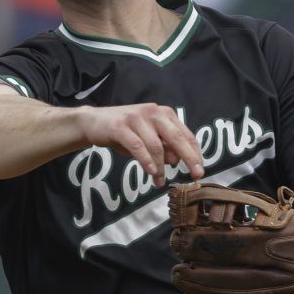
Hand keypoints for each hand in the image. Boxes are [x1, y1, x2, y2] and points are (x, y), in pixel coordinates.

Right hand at [76, 103, 204, 186]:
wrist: (93, 122)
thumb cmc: (125, 132)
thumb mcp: (148, 140)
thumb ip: (163, 148)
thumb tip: (176, 161)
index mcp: (164, 114)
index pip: (185, 134)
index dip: (194, 152)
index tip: (200, 169)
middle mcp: (153, 112)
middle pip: (176, 137)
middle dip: (188, 157)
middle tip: (195, 174)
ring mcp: (136, 118)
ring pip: (156, 145)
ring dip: (160, 167)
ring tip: (159, 181)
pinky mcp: (120, 126)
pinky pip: (137, 146)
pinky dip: (146, 161)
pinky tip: (151, 172)